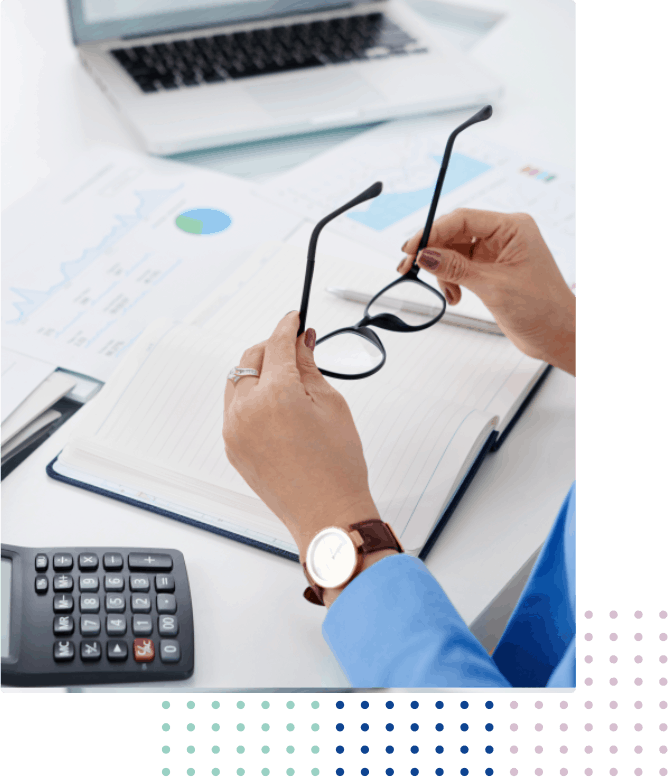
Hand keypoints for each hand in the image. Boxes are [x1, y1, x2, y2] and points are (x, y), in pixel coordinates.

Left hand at [223, 312, 382, 570]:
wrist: (327, 515)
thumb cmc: (338, 467)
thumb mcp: (332, 405)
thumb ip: (310, 367)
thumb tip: (301, 343)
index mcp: (275, 394)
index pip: (276, 344)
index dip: (287, 327)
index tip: (294, 319)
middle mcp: (246, 410)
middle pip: (250, 359)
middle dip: (271, 348)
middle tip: (295, 349)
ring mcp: (234, 431)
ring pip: (237, 382)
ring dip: (257, 372)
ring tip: (286, 379)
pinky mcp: (232, 448)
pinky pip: (234, 409)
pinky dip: (250, 398)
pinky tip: (275, 406)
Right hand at [399, 209, 575, 374]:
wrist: (558, 335)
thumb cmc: (543, 308)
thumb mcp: (493, 286)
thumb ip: (456, 269)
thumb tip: (425, 255)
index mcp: (512, 227)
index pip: (462, 219)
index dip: (432, 231)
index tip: (412, 248)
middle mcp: (504, 235)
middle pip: (454, 233)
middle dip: (432, 252)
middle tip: (409, 268)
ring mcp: (497, 253)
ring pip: (454, 252)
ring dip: (443, 272)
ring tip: (449, 293)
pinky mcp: (491, 270)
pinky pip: (460, 267)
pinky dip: (451, 281)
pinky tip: (455, 296)